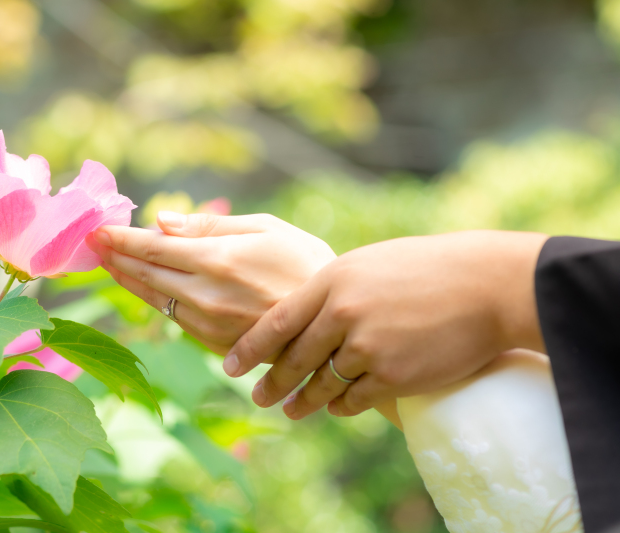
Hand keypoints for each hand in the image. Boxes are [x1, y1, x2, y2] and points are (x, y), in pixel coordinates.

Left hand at [87, 212, 336, 355]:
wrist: (332, 323)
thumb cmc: (304, 263)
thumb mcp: (266, 229)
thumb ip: (210, 225)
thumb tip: (162, 221)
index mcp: (217, 258)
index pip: (152, 246)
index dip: (120, 238)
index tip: (98, 228)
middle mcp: (205, 294)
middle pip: (145, 272)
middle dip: (115, 256)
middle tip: (93, 242)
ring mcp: (207, 323)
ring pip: (153, 297)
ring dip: (127, 278)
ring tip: (108, 262)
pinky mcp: (213, 343)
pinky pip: (173, 316)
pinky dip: (153, 298)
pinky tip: (144, 285)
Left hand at [226, 230, 547, 419]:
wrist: (485, 285)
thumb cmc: (428, 268)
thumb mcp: (368, 263)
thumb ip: (332, 288)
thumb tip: (303, 313)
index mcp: (331, 281)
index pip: (275, 322)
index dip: (249, 349)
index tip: (230, 367)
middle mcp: (341, 315)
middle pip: (293, 359)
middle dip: (272, 383)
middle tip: (258, 397)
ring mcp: (365, 347)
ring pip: (321, 384)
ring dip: (303, 401)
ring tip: (291, 410)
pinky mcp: (391, 376)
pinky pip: (353, 400)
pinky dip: (341, 407)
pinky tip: (335, 408)